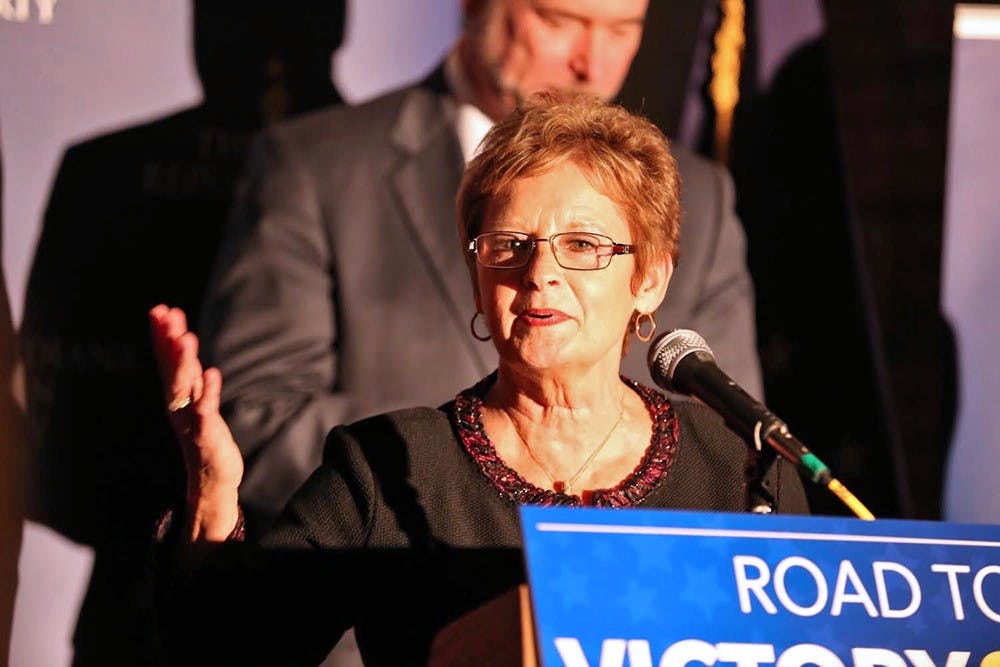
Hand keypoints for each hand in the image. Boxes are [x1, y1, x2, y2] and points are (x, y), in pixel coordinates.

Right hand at [150, 305, 243, 540]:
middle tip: (167, 314)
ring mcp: (190, 418)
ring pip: (183, 387)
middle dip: (168, 340)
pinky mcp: (206, 433)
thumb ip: (189, 373)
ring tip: (186, 338)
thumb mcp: (195, 399)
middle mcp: (178, 404)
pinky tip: (212, 372)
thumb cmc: (205, 435)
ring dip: (183, 362)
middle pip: (171, 368)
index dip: (162, 335)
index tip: (161, 309)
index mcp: (176, 395)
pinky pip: (205, 409)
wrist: (212, 477)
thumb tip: (181, 342)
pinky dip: (208, 391)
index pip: (166, 360)